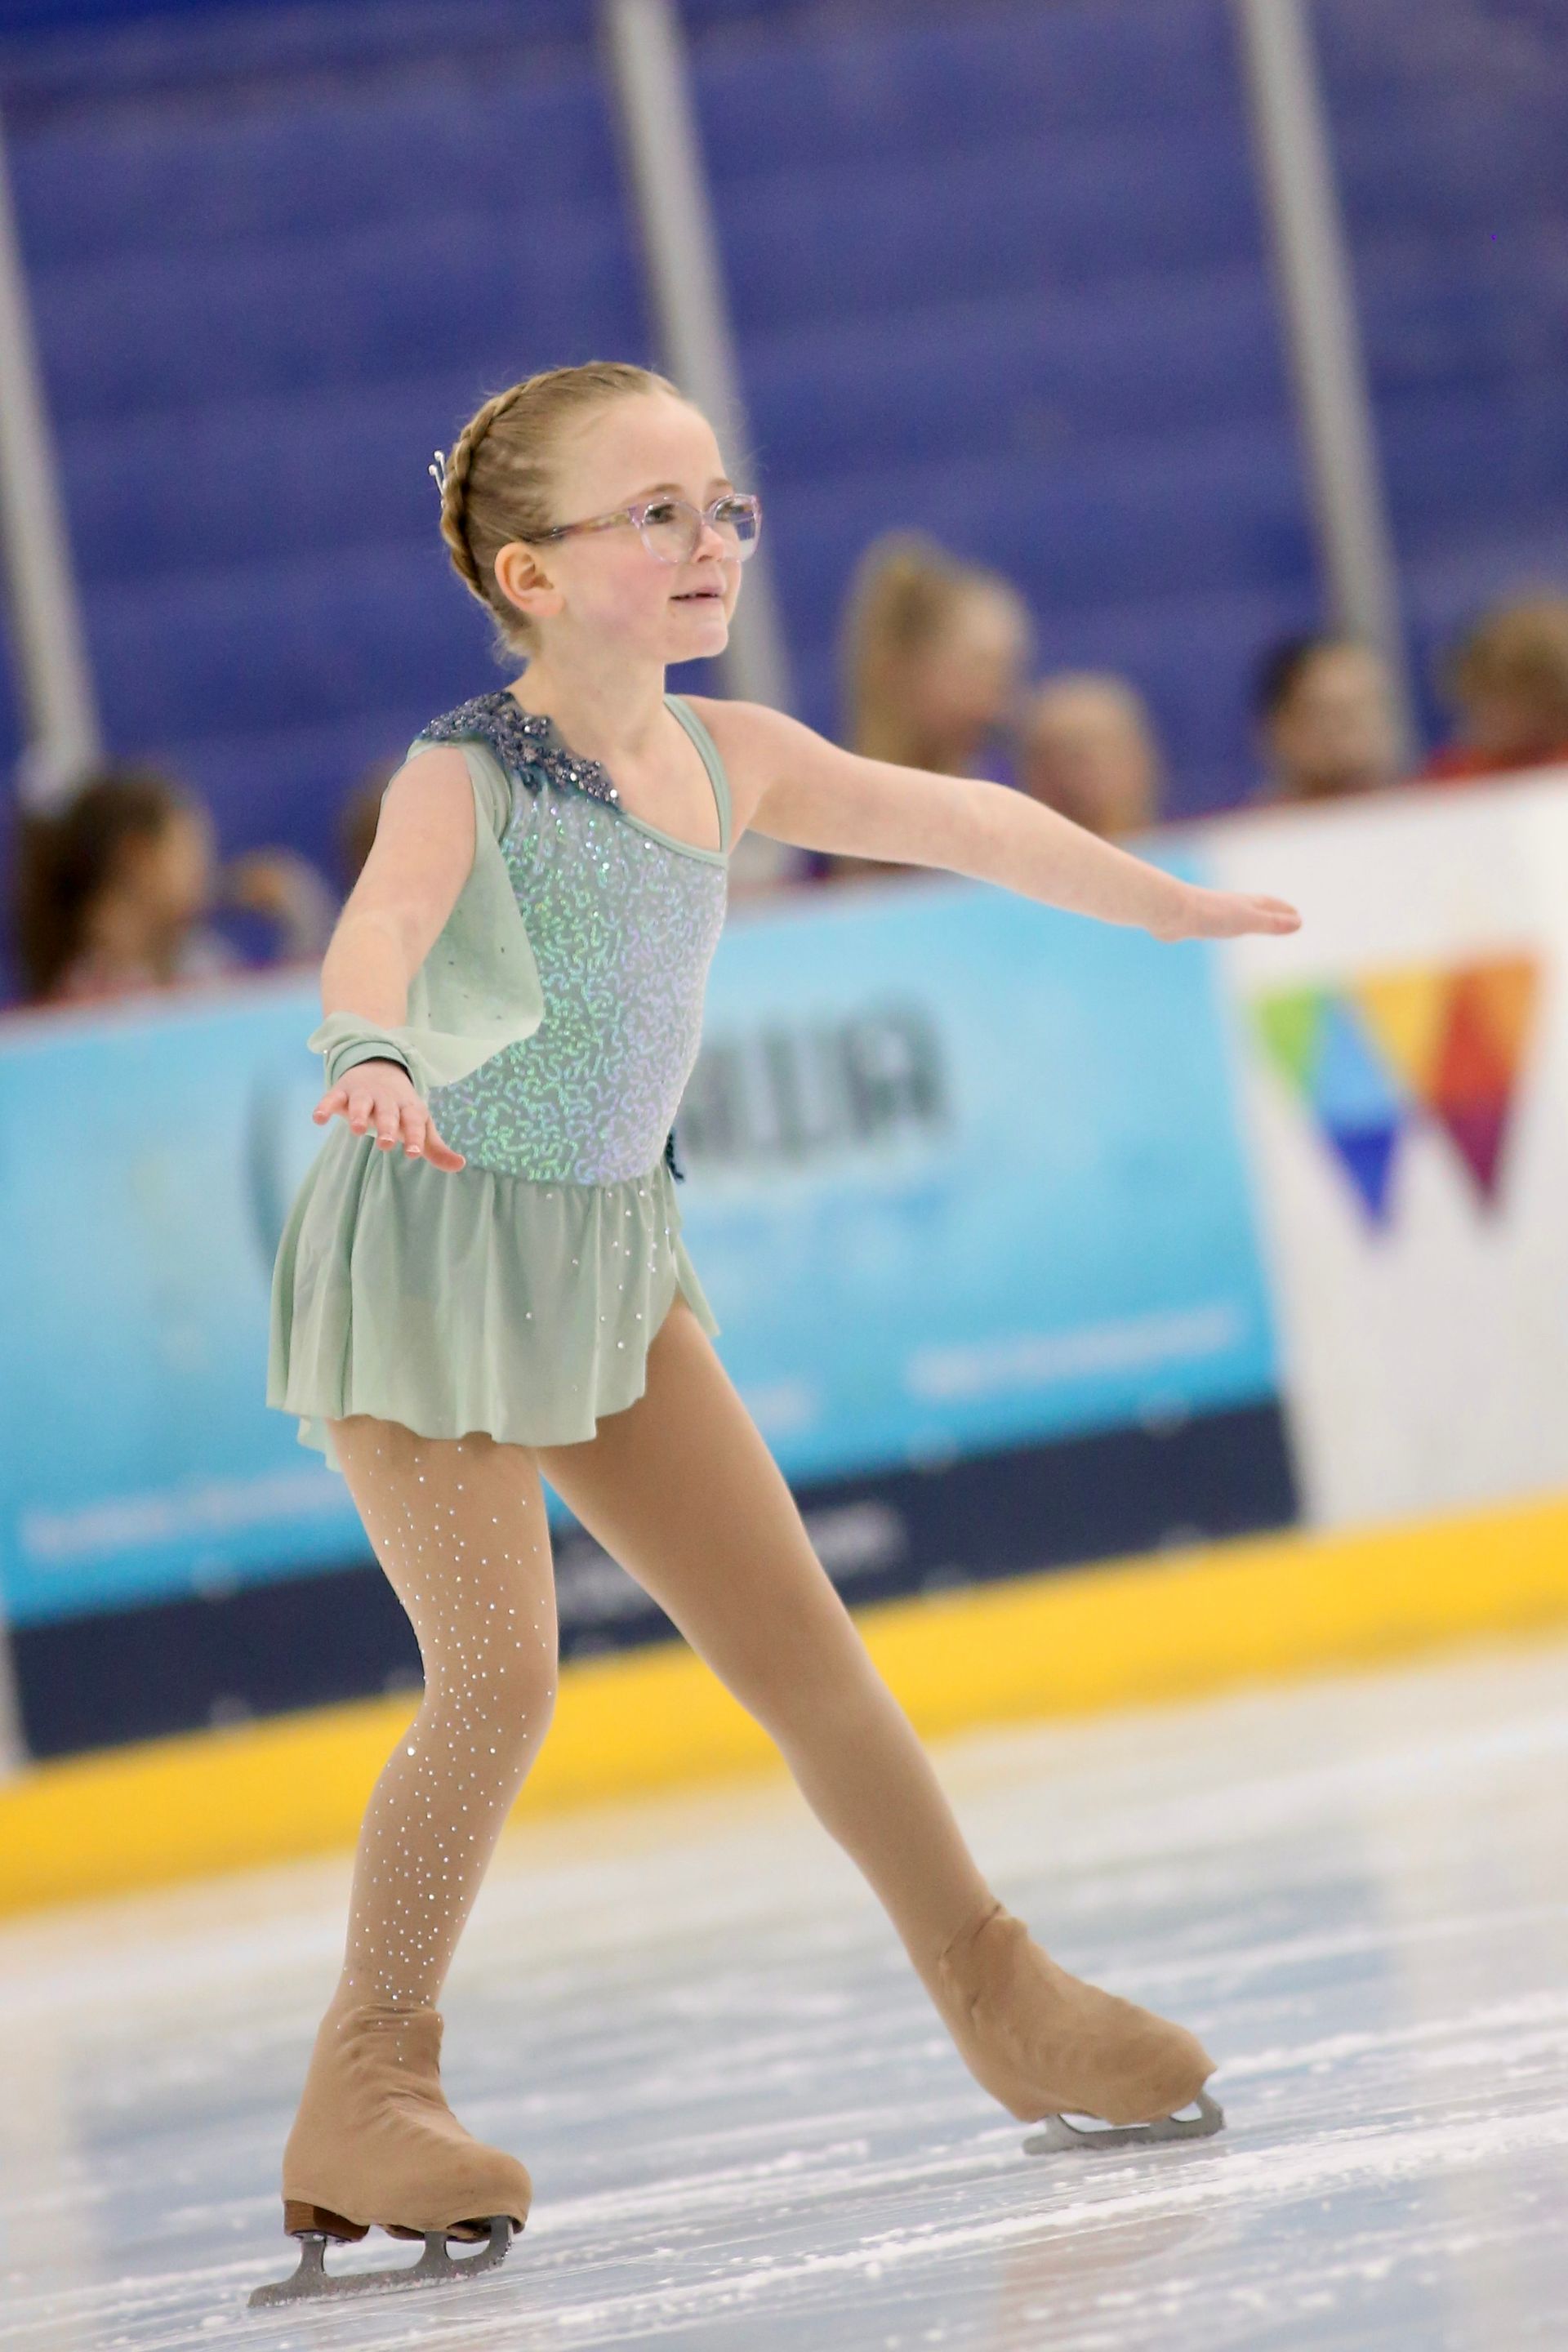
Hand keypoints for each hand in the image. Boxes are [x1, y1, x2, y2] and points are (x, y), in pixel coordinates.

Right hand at [312, 1058, 465, 1169]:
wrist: (379, 1069)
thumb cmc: (402, 1108)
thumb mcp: (420, 1124)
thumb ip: (435, 1148)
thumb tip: (460, 1165)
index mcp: (409, 1108)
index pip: (414, 1122)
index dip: (415, 1137)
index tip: (415, 1153)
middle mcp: (387, 1100)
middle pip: (388, 1113)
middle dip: (387, 1127)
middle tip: (385, 1143)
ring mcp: (364, 1094)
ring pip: (362, 1104)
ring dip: (358, 1115)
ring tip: (357, 1131)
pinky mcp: (342, 1092)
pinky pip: (332, 1098)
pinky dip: (325, 1106)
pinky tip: (318, 1119)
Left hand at [1147, 884, 1301, 942]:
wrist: (1170, 912)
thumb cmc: (1209, 915)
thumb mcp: (1247, 921)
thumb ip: (1271, 923)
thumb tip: (1299, 923)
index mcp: (1245, 903)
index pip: (1271, 905)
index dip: (1284, 910)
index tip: (1297, 914)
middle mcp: (1230, 904)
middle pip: (1255, 906)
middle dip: (1270, 910)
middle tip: (1282, 915)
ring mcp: (1213, 912)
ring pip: (1236, 913)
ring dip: (1248, 917)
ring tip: (1252, 922)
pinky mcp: (1196, 922)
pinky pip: (1216, 922)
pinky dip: (1226, 925)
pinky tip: (1216, 928)